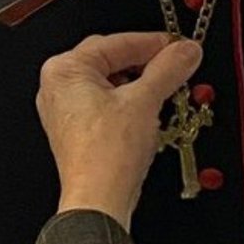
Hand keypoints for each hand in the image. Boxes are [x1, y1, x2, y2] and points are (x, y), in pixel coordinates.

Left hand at [38, 31, 201, 227]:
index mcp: (66, 70)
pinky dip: (130, 104)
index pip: (117, 43)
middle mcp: (58, 87)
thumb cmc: (106, 155)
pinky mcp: (77, 131)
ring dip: (141, 86)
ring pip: (111, 84)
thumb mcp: (145, 101)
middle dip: (148, 65)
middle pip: (112, 61)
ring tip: (168, 91)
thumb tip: (184, 51)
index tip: (180, 46)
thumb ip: (168, 69)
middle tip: (177, 66)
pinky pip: (107, 104)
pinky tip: (150, 112)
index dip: (154, 43)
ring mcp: (66, 110)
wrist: (98, 200)